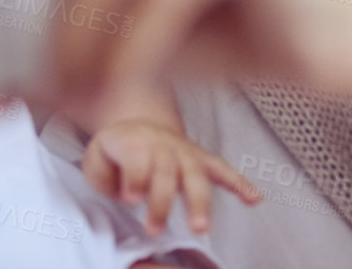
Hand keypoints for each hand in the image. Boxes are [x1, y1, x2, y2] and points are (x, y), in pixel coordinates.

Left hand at [82, 117, 261, 234]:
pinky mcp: (201, 160)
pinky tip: (254, 198)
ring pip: (195, 174)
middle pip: (166, 170)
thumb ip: (104, 173)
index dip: (135, 177)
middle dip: (161, 200)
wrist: (138, 123)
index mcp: (134, 142)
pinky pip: (223, 170)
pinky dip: (240, 183)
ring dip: (199, 201)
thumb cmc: (117, 149)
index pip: (137, 158)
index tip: (130, 198)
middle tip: (154, 228)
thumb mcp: (97, 156)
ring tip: (201, 228)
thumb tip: (118, 189)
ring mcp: (185, 151)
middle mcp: (163, 145)